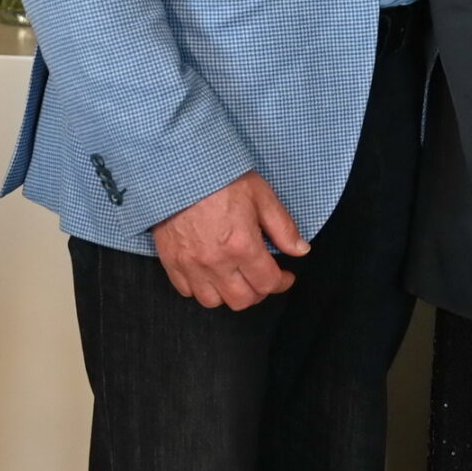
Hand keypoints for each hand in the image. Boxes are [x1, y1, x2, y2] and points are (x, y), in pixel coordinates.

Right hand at [153, 173, 305, 310]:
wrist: (180, 169)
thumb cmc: (221, 178)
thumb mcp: (262, 196)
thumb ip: (283, 228)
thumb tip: (300, 250)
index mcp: (241, 245)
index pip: (267, 283)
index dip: (282, 283)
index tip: (285, 276)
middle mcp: (215, 261)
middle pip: (242, 300)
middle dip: (259, 292)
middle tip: (263, 278)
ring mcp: (190, 264)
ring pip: (213, 301)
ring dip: (229, 294)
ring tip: (237, 278)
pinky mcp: (170, 261)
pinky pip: (186, 291)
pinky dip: (201, 288)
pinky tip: (211, 273)